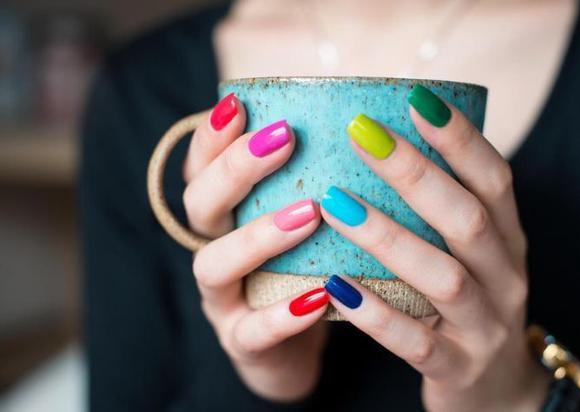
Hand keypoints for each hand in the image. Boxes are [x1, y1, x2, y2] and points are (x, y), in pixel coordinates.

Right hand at [183, 94, 328, 401]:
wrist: (293, 349)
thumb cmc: (304, 268)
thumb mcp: (303, 219)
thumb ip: (313, 179)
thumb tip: (360, 124)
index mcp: (224, 215)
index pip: (202, 166)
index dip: (212, 135)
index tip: (240, 103)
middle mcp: (213, 249)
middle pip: (200, 204)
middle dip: (237, 169)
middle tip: (283, 139)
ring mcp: (222, 300)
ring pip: (215, 264)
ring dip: (258, 236)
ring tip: (308, 214)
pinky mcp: (241, 344)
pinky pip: (253, 332)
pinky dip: (283, 314)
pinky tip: (320, 296)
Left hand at [320, 86, 549, 410]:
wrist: (498, 393)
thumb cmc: (470, 303)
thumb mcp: (471, 254)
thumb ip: (442, 210)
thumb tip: (381, 147)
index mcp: (508, 240)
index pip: (494, 178)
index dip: (460, 138)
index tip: (415, 97)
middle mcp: (505, 277)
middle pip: (468, 219)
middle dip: (415, 173)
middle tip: (360, 134)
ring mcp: (484, 326)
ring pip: (442, 277)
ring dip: (387, 236)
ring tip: (333, 203)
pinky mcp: (457, 368)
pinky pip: (414, 341)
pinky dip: (374, 313)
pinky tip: (334, 284)